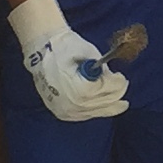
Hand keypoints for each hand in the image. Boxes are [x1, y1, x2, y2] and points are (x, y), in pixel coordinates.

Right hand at [11, 0, 127, 120]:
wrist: (39, 52)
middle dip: (116, 93)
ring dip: (109, 103)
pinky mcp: (62, 114)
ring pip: (96, 111)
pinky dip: (97, 109)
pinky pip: (86, 115)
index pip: (106, 89)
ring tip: (117, 97)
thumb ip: (102, 69)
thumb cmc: (64, 48)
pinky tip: (105, 106)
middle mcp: (72, 104)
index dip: (117, 83)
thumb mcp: (88, 53)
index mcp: (79, 89)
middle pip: (104, 102)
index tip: (121, 76)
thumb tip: (112, 78)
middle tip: (123, 85)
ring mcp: (66, 111)